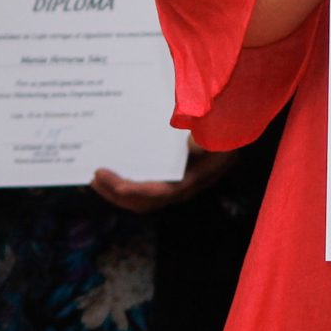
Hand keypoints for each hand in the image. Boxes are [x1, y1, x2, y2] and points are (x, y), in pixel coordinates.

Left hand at [90, 141, 237, 212]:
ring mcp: (176, 186)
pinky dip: (126, 185)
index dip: (139, 191)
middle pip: (145, 202)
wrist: (234, 133)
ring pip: (141, 199)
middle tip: (96, 176)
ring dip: (117, 192)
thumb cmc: (224, 129)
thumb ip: (204, 133)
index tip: (118, 185)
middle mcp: (184, 188)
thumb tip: (189, 137)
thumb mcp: (218, 129)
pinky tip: (113, 174)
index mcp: (195, 177)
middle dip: (118, 193)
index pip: (163, 192)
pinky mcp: (170, 180)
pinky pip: (143, 190)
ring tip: (96, 180)